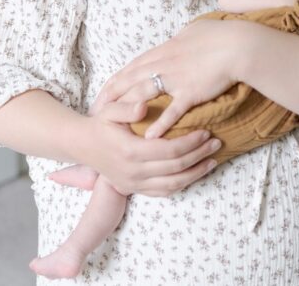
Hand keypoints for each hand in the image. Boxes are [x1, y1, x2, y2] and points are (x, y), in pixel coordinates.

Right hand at [75, 98, 221, 195]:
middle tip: (216, 143)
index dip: (190, 142)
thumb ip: (126, 107)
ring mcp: (134, 184)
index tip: (206, 132)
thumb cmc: (100, 124)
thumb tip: (144, 104)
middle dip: (199, 155)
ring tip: (213, 160)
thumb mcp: (110, 110)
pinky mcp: (133, 189)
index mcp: (131, 151)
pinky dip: (182, 185)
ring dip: (196, 173)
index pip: (169, 151)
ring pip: (173, 184)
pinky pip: (163, 192)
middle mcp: (134, 172)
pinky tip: (195, 173)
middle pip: (176, 168)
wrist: (82, 145)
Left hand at [92, 19, 248, 138]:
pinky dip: (159, 124)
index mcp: (164, 50)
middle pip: (130, 80)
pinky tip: (149, 136)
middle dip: (111, 96)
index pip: (133, 66)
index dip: (117, 79)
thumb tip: (182, 36)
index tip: (104, 91)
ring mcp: (175, 79)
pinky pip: (171, 111)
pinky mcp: (190, 92)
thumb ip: (184, 37)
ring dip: (126, 109)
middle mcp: (164, 64)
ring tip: (113, 124)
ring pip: (143, 94)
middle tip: (98, 111)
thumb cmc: (220, 34)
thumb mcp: (195, 30)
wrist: (237, 45)